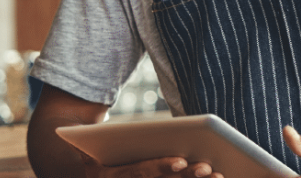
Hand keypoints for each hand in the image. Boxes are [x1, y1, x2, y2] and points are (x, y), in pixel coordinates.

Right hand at [82, 154, 224, 177]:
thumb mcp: (90, 151)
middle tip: (208, 168)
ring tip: (219, 175)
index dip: (160, 167)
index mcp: (110, 176)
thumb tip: (99, 128)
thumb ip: (105, 142)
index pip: (139, 172)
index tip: (182, 161)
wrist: (81, 176)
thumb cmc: (94, 157)